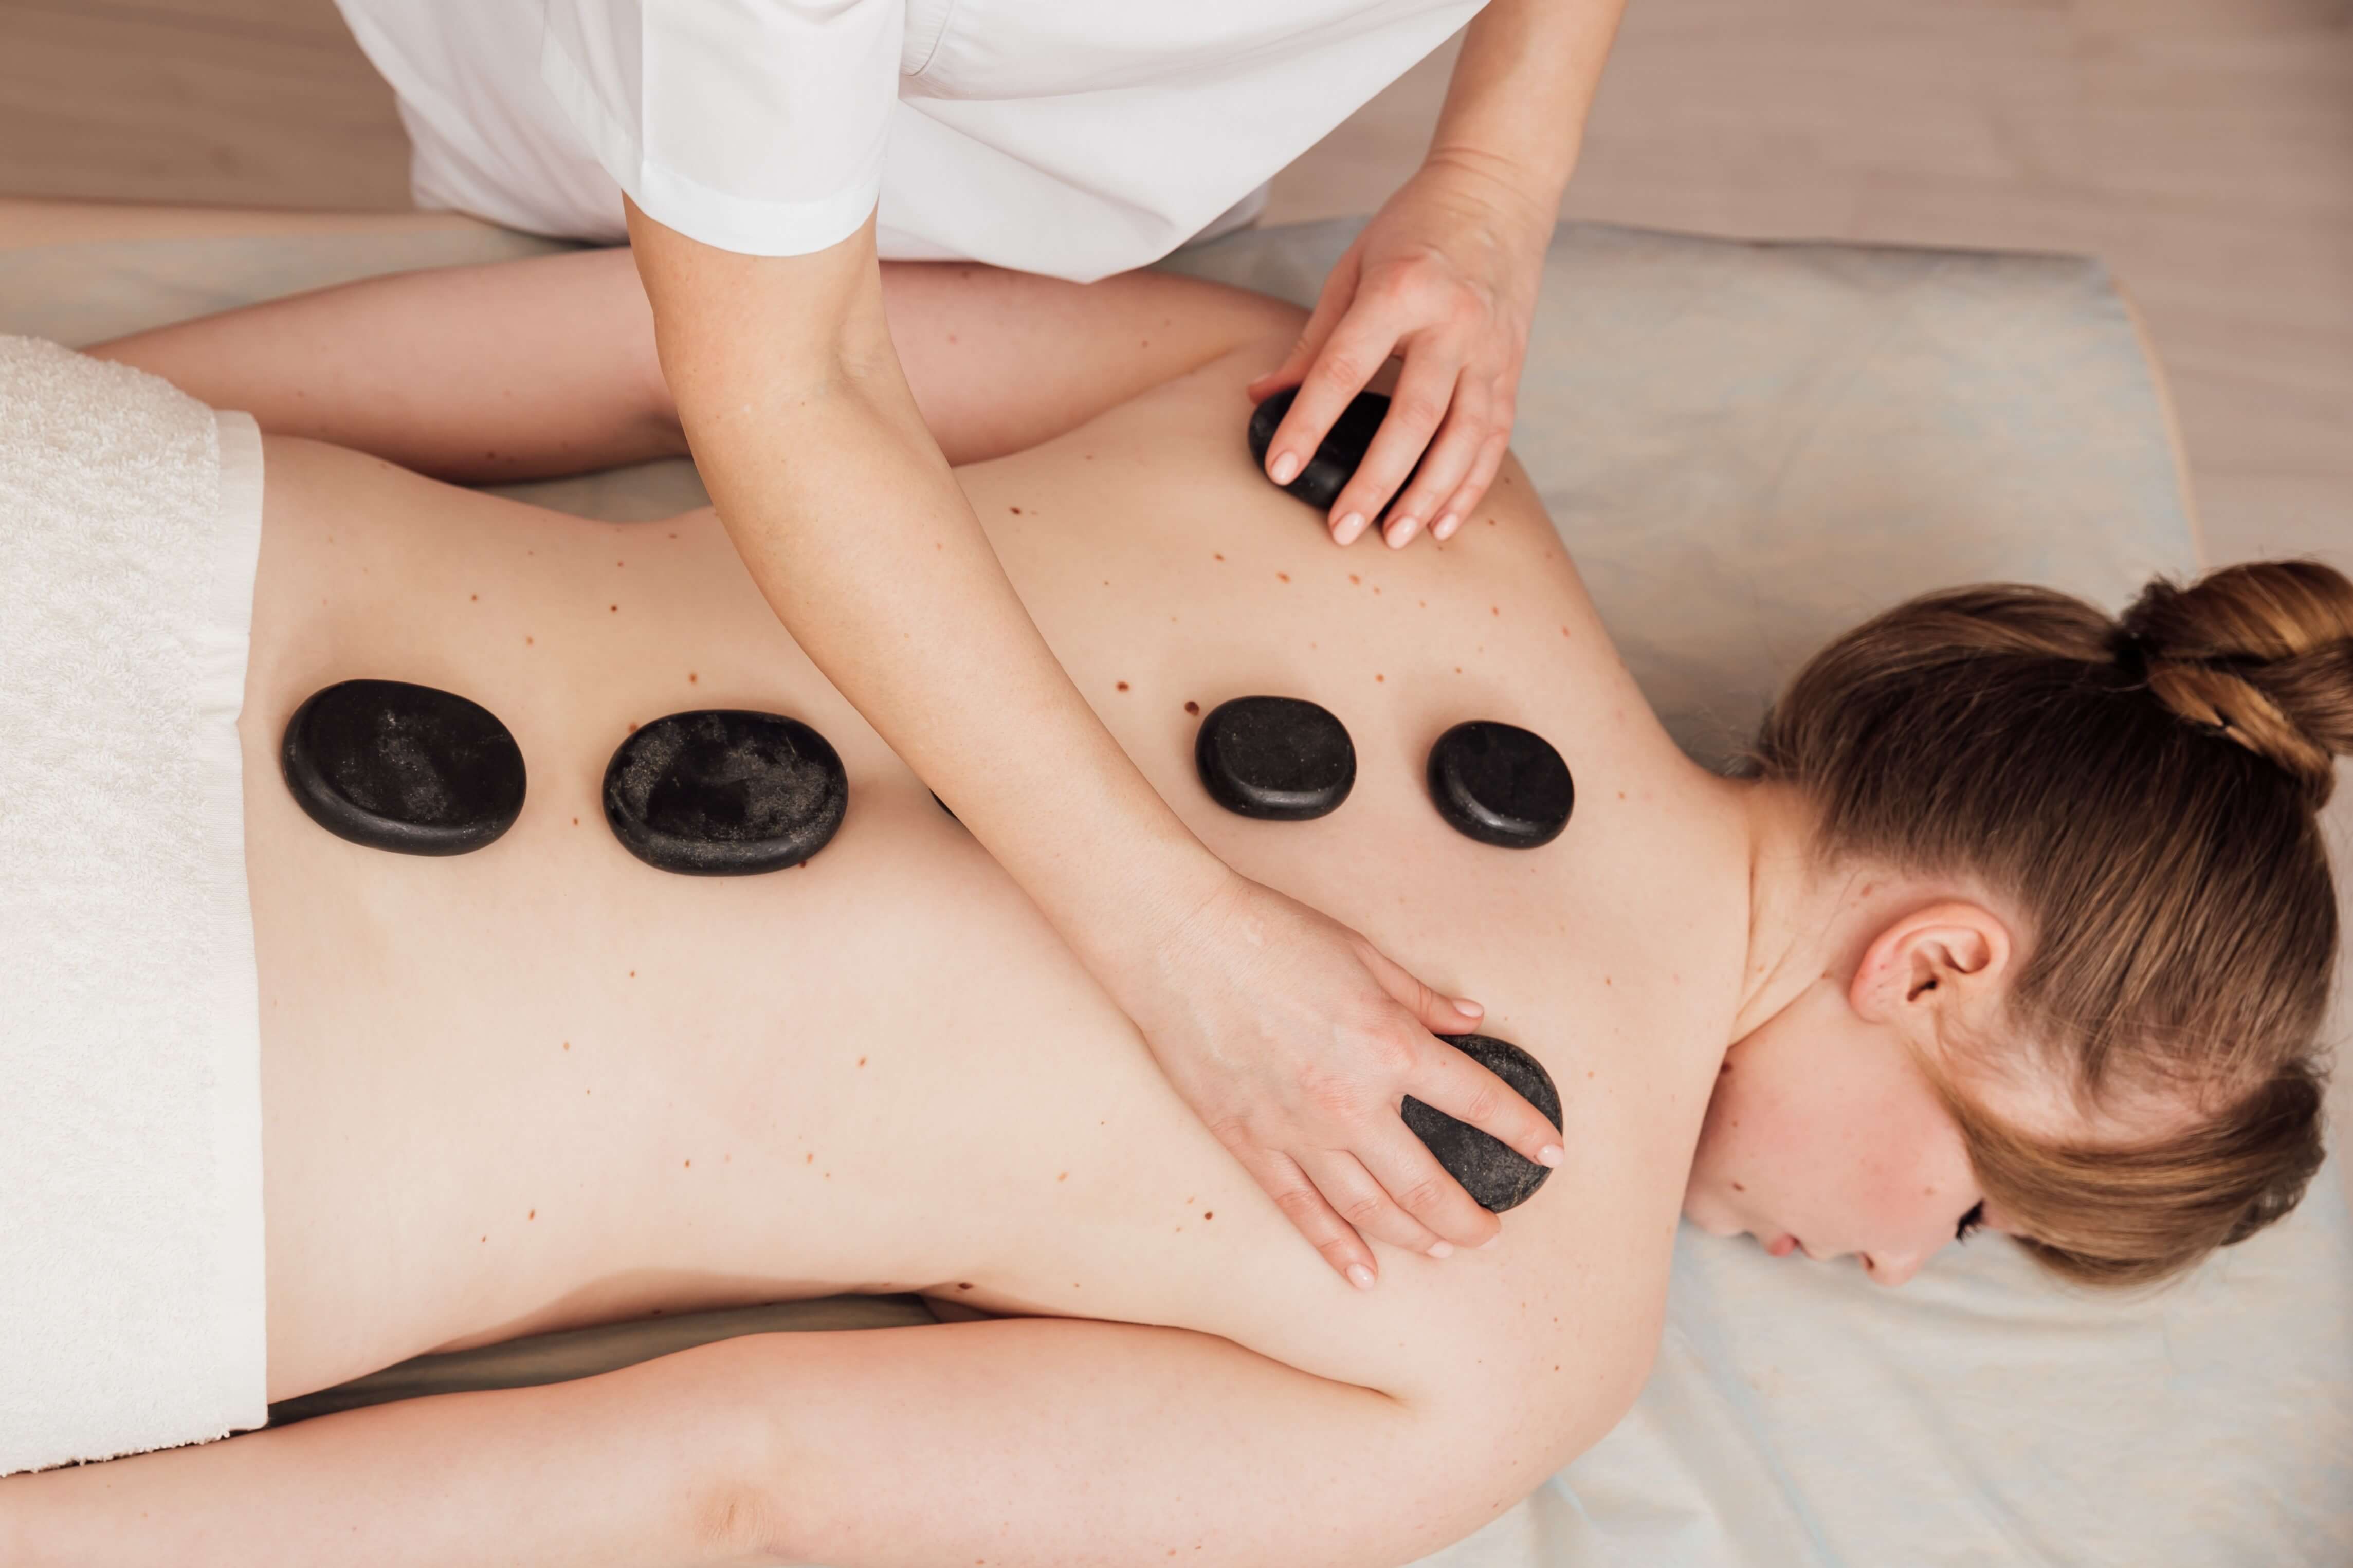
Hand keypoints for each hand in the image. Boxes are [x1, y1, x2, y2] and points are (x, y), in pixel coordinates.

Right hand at [1125, 872, 1566, 1287]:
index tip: (1550, 1153)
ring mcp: (1297, 1131)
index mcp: (1390, 1045)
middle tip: (1491, 1229)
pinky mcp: (1250, 1143)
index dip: (1524, 1131)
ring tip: (1444, 1252)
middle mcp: (1351, 1101)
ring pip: (1371, 1211)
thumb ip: (1422, 998)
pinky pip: (1302, 1210)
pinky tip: (1362, 1273)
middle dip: (1470, 1218)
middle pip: (1429, 1186)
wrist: (1179, 939)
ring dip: (1415, 1240)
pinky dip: (1335, 1248)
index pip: (1480, 1102)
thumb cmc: (1268, 933)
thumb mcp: (1364, 954)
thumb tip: (1469, 1023)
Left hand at [1246, 153, 1550, 549]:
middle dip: (1376, 481)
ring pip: (1463, 438)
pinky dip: (1470, 485)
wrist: (1499, 189)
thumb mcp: (1352, 269)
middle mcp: (1452, 322)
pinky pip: (1494, 438)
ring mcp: (1491, 349)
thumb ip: (1312, 340)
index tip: (1280, 470)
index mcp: (1401, 290)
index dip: (1309, 423)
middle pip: (1413, 417)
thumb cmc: (1413, 229)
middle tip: (1342, 530)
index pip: (1345, 369)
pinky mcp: (1513, 367)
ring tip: (1394, 538)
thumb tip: (1260, 399)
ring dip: (1429, 496)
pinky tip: (1444, 524)